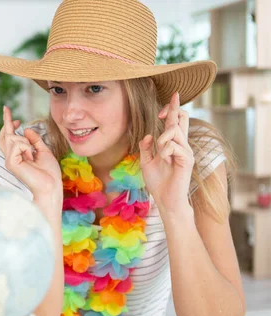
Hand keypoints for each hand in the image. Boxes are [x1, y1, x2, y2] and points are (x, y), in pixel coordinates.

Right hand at [0, 106, 61, 201]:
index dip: (8, 124)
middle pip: (4, 136)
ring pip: (13, 138)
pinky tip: (31, 157)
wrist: (51, 186)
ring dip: (26, 141)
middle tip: (7, 109)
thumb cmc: (49, 173)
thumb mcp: (44, 151)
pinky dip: (26, 146)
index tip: (11, 114)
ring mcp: (9, 160)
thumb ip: (35, 141)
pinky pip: (17, 144)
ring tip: (33, 155)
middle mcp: (11, 158)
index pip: (9, 138)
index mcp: (18, 156)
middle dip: (6, 121)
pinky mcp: (11, 163)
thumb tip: (27, 129)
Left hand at [139, 92, 194, 213]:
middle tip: (162, 110)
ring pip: (174, 131)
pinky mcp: (187, 160)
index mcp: (173, 144)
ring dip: (162, 138)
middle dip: (172, 110)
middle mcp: (182, 145)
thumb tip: (148, 135)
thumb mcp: (146, 162)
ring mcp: (186, 152)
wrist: (165, 200)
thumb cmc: (157, 182)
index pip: (177, 121)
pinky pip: (173, 146)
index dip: (174, 107)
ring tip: (159, 151)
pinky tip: (164, 159)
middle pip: (181, 119)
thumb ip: (146, 148)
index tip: (172, 96)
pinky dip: (164, 150)